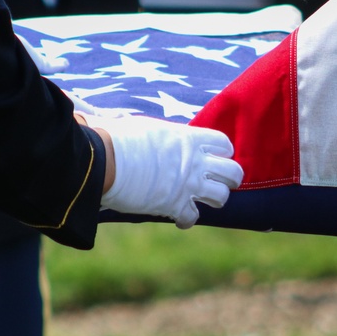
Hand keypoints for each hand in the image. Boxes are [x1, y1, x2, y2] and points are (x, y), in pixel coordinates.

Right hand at [90, 114, 243, 228]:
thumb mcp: (137, 124)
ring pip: (221, 197)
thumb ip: (146, 128)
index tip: (214, 156)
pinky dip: (187, 220)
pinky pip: (193, 217)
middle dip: (229, 179)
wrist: (103, 160)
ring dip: (213, 200)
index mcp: (188, 138)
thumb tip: (117, 115)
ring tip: (201, 200)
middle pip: (233, 172)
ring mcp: (187, 185)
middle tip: (217, 181)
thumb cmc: (115, 136)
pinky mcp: (174, 205)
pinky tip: (180, 218)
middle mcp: (194, 161)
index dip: (222, 151)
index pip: (223, 143)